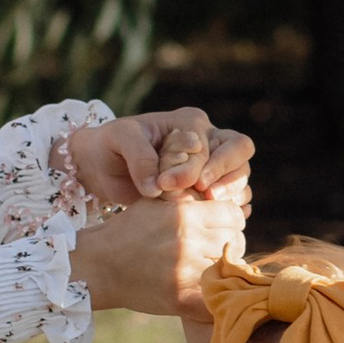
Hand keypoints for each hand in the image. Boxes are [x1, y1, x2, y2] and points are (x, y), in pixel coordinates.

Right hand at [70, 183, 247, 318]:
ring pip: (229, 269)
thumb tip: (215, 195)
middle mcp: (190, 240)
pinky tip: (204, 293)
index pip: (234, 214)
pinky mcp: (181, 298)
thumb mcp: (154, 204)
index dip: (229, 221)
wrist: (97, 266)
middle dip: (228, 245)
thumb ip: (186, 199)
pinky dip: (215, 298)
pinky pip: (216, 299)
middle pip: (236, 241)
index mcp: (185, 214)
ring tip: (207, 270)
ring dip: (221, 270)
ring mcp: (187, 271)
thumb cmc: (126, 232)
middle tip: (213, 251)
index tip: (220, 228)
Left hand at [73, 107, 253, 208]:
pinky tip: (212, 218)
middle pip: (241, 152)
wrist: (102, 166)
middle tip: (205, 194)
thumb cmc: (112, 145)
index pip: (210, 144)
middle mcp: (208, 142)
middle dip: (227, 176)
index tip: (167, 184)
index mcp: (191, 124)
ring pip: (240, 177)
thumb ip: (140, 157)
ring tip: (205, 207)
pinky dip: (228, 210)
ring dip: (229, 195)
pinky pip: (233, 199)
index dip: (194, 167)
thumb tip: (156, 187)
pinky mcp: (205, 192)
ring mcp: (211, 168)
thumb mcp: (120, 139)